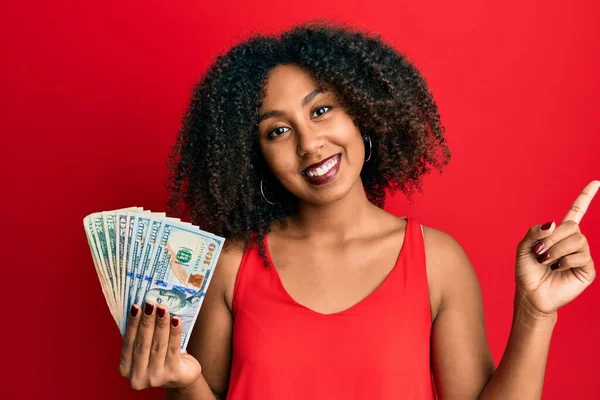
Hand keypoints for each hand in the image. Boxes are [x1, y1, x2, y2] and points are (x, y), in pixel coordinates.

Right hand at [119, 302, 201, 389]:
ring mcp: (155, 378)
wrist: (183, 376)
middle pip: (142, 344)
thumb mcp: (147, 349)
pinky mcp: (173, 374)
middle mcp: (137, 377)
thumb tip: (143, 308)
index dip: (132, 324)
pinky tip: (176, 320)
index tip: (136, 306)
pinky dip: (175, 332)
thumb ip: (142, 335)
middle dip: (146, 321)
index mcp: (126, 369)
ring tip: (163, 308)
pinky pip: (173, 349)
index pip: (128, 343)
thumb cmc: (162, 357)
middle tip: (150, 304)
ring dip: (161, 324)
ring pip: (158, 345)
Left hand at [515, 180, 599, 315]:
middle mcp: (573, 242)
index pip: (576, 212)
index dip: (586, 197)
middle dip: (552, 238)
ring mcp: (582, 255)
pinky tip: (557, 269)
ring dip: (556, 250)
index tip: (596, 182)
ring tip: (546, 261)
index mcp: (558, 234)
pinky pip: (580, 256)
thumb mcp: (523, 248)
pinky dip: (564, 261)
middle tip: (540, 252)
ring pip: (577, 240)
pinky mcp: (586, 269)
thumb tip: (553, 223)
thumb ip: (535, 232)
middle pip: (571, 227)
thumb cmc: (527, 271)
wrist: (530, 294)